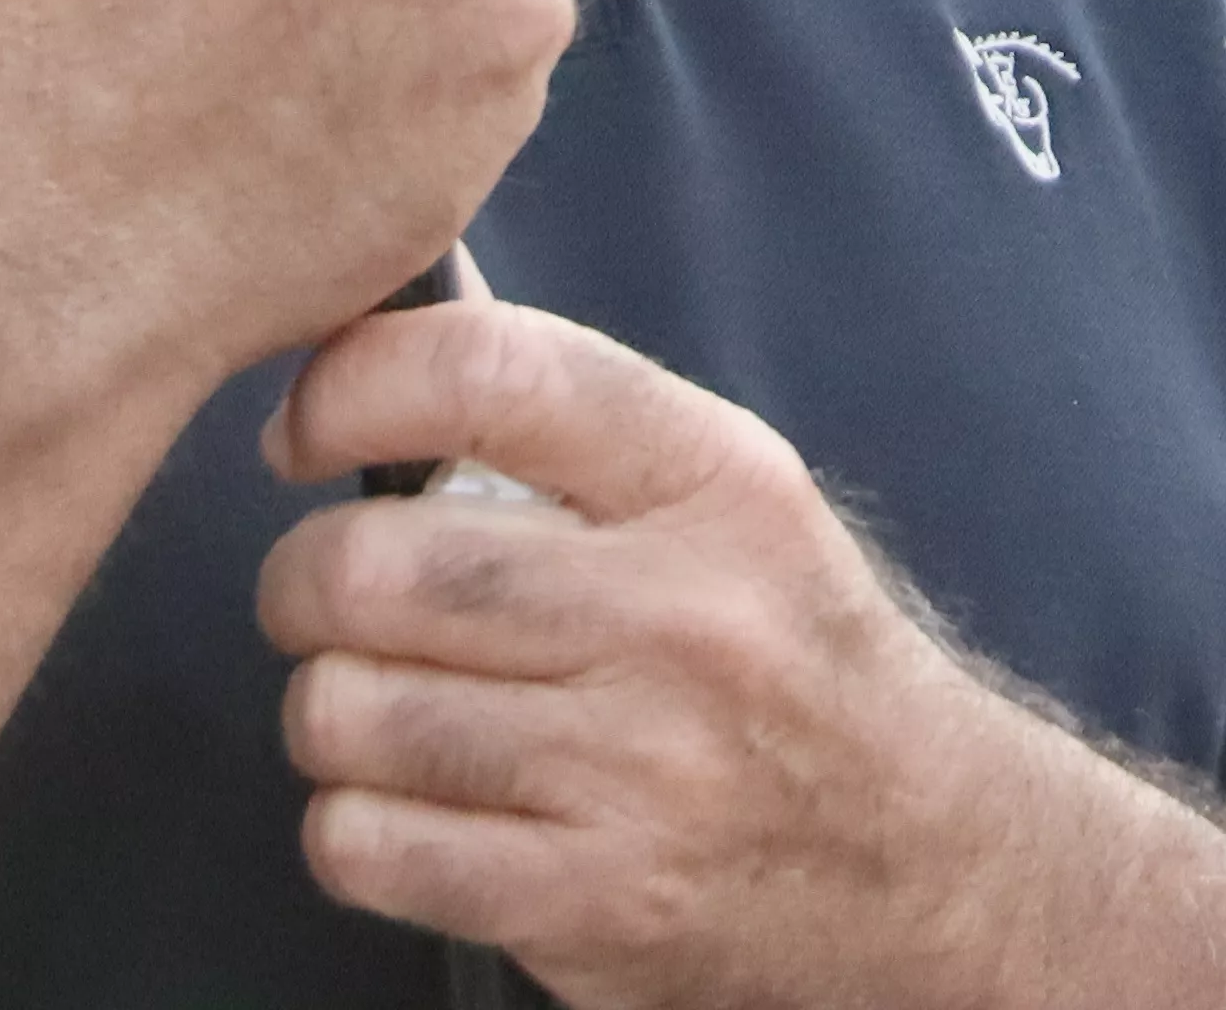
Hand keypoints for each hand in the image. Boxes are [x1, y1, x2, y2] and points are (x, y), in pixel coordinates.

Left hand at [259, 299, 1036, 1008]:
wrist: (922, 858)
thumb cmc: (789, 656)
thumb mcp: (731, 501)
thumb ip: (570, 422)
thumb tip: (375, 323)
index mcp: (718, 484)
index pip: (489, 376)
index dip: (348, 387)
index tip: (303, 432)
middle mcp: (684, 617)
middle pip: (370, 568)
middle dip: (303, 584)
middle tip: (330, 600)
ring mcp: (637, 770)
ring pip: (342, 713)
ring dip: (332, 715)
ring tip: (392, 710)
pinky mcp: (587, 903)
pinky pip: (358, 844)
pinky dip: (354, 827)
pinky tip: (420, 808)